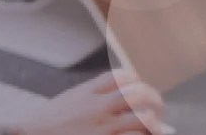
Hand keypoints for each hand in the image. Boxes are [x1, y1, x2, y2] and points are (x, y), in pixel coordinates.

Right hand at [14, 70, 164, 134]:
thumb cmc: (50, 125)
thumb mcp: (68, 101)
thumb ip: (91, 96)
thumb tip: (120, 100)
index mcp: (88, 92)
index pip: (123, 77)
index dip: (137, 82)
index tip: (140, 92)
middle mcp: (97, 106)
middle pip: (140, 93)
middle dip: (154, 101)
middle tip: (156, 110)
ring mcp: (102, 126)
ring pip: (144, 117)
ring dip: (153, 123)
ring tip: (154, 129)